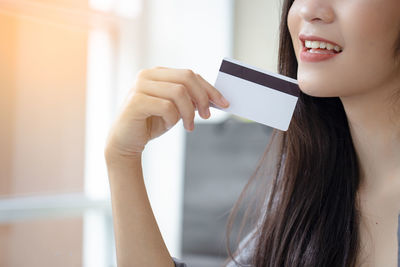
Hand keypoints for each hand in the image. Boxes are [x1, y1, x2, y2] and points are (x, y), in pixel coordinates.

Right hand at [104, 66, 229, 160]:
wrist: (126, 141)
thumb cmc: (151, 123)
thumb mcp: (175, 109)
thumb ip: (189, 100)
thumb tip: (214, 98)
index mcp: (158, 73)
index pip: (190, 74)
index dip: (209, 88)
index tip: (223, 102)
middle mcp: (147, 75)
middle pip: (187, 78)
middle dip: (203, 98)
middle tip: (207, 116)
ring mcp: (140, 86)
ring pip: (179, 92)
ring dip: (189, 112)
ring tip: (189, 126)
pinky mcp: (136, 101)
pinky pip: (166, 106)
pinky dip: (173, 118)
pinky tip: (170, 125)